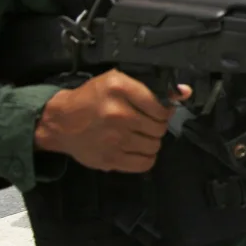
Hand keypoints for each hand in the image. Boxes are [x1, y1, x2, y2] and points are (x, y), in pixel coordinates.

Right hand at [35, 70, 188, 172]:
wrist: (60, 122)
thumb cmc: (92, 98)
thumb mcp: (118, 82)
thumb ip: (152, 87)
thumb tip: (185, 92)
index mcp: (120, 88)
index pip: (160, 106)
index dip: (164, 111)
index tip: (157, 112)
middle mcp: (118, 113)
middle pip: (159, 127)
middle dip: (157, 126)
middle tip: (146, 124)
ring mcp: (114, 138)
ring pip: (154, 145)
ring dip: (151, 141)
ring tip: (139, 136)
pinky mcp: (110, 159)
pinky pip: (144, 163)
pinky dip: (146, 157)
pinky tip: (137, 149)